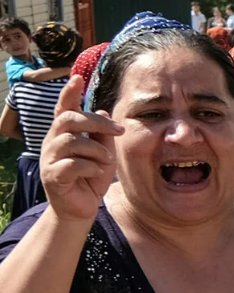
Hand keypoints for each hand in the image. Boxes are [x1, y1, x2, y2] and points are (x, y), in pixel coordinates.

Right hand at [40, 75, 122, 221]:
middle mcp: (53, 142)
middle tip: (119, 130)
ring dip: (97, 150)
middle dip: (96, 121)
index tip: (77, 77)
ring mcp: (49, 159)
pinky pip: (72, 164)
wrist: (81, 208)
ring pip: (72, 141)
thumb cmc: (91, 178)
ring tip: (106, 161)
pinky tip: (96, 174)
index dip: (69, 93)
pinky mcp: (52, 176)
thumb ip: (103, 135)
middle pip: (68, 119)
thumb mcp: (104, 154)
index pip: (64, 108)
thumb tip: (104, 111)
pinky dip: (90, 167)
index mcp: (64, 134)